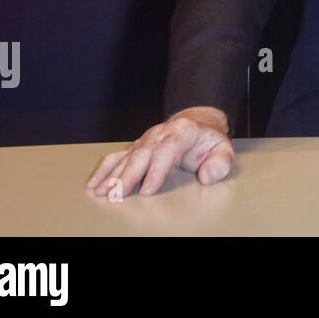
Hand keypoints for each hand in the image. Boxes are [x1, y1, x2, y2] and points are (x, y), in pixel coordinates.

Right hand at [84, 106, 233, 196]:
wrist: (198, 122)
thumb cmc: (209, 141)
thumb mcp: (224, 149)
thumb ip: (220, 163)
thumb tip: (207, 175)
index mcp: (182, 132)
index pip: (167, 150)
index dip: (156, 170)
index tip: (148, 189)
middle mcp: (160, 134)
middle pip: (142, 154)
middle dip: (128, 176)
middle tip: (117, 195)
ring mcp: (146, 139)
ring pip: (126, 157)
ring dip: (112, 175)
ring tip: (101, 191)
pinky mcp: (136, 147)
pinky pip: (117, 157)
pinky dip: (104, 170)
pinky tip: (94, 183)